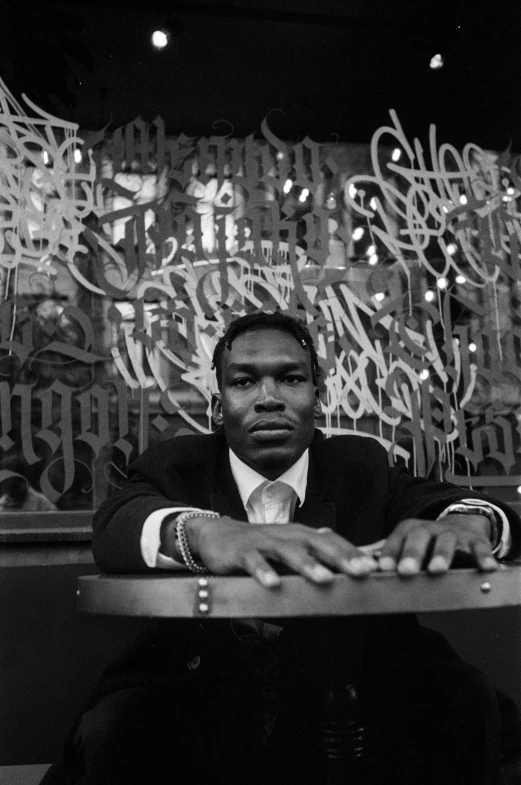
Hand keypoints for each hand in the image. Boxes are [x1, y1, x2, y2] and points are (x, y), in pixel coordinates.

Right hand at [184, 516, 377, 587]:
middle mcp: (286, 536)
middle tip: (360, 571)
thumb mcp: (288, 549)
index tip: (374, 567)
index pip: (331, 540)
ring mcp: (264, 543)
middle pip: (316, 544)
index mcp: (300, 535)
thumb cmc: (260, 546)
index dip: (352, 552)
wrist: (218, 535)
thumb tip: (346, 572)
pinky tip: (272, 584)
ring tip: (324, 579)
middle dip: (339, 557)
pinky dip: (262, 572)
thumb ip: (312, 558)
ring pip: (288, 552)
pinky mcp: (242, 552)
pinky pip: (254, 562)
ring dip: (306, 564)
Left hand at [377, 514, 497, 575]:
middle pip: (420, 537)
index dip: (390, 552)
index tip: (384, 568)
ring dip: (442, 555)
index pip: (398, 538)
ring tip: (437, 570)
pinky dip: (483, 557)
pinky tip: (485, 568)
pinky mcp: (475, 541)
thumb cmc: (427, 543)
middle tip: (406, 571)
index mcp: (411, 529)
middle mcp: (430, 529)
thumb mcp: (409, 544)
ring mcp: (453, 534)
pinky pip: (480, 548)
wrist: (460, 525)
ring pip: (446, 541)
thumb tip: (363, 568)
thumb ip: (391, 556)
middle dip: (412, 553)